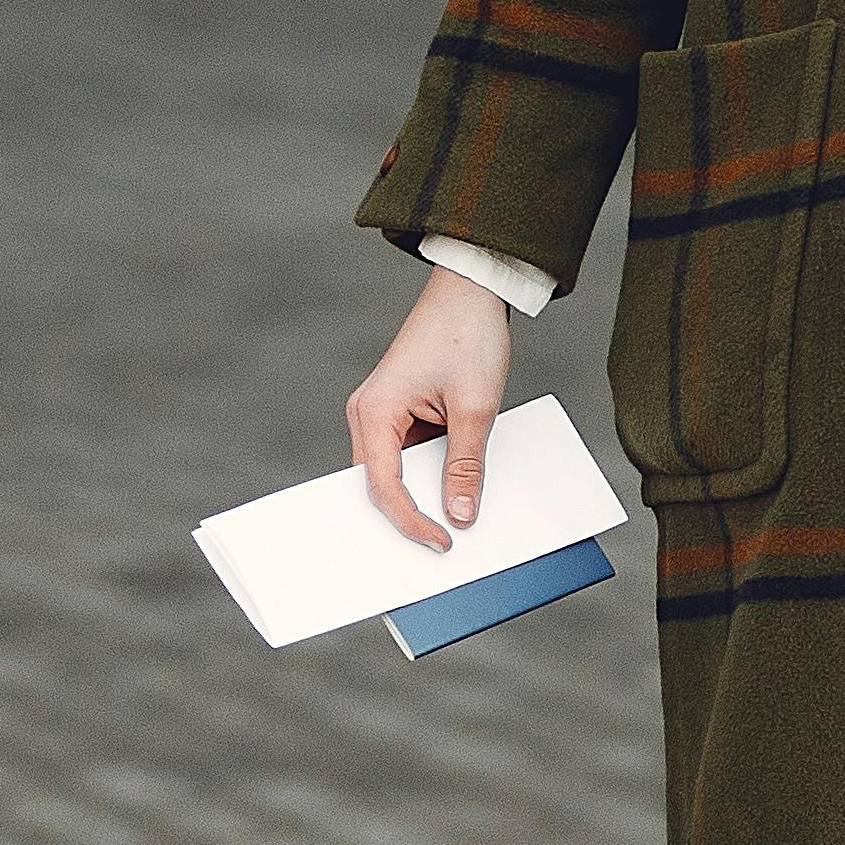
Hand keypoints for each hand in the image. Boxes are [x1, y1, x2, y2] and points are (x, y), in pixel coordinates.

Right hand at [344, 266, 517, 548]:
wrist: (471, 292)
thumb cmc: (469, 337)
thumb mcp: (476, 408)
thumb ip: (466, 465)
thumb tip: (459, 515)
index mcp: (374, 412)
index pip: (384, 486)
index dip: (410, 521)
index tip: (441, 543)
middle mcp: (368, 415)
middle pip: (380, 485)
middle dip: (406, 519)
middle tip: (435, 553)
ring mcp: (382, 414)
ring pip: (394, 474)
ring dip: (420, 498)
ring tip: (447, 529)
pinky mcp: (401, 412)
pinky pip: (409, 456)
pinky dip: (428, 476)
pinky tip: (451, 493)